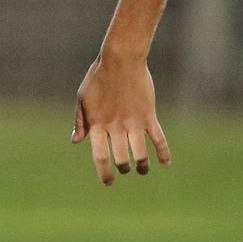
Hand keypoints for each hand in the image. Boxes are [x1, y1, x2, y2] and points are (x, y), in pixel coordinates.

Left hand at [71, 56, 170, 184]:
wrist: (121, 59)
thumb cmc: (98, 77)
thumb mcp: (83, 98)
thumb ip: (80, 122)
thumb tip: (76, 141)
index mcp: (97, 124)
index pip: (100, 156)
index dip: (104, 172)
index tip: (108, 182)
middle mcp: (116, 127)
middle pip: (121, 158)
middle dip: (123, 168)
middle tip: (125, 169)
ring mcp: (134, 122)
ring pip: (140, 154)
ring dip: (142, 166)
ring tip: (142, 169)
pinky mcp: (148, 116)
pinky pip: (159, 139)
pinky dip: (164, 153)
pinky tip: (165, 163)